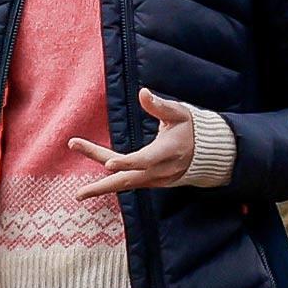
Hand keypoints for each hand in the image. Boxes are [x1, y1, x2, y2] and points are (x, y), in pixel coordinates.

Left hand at [72, 88, 195, 199]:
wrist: (208, 155)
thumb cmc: (191, 129)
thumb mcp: (179, 114)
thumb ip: (160, 106)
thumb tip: (142, 93)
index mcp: (168, 152)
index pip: (146, 159)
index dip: (128, 162)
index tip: (109, 164)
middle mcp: (161, 171)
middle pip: (129, 181)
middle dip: (103, 187)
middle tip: (79, 194)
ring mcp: (157, 180)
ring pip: (126, 184)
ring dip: (102, 188)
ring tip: (79, 194)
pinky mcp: (152, 182)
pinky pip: (130, 184)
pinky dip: (112, 185)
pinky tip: (94, 189)